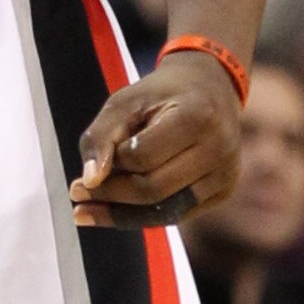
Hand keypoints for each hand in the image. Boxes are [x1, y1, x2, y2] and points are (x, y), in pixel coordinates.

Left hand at [71, 53, 242, 227]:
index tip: (86, 168)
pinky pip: (177, 214)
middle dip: (111, 195)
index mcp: (197, 117)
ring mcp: (226, 174)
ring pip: (166, 211)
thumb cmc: (161, 94)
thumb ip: (101, 136)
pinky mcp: (224, 190)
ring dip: (122, 214)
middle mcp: (220, 149)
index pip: (142, 157)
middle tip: (76, 193)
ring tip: (88, 210)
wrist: (210, 89)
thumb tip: (89, 181)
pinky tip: (117, 210)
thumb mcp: (125, 101)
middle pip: (154, 190)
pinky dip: (143, 215)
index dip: (112, 163)